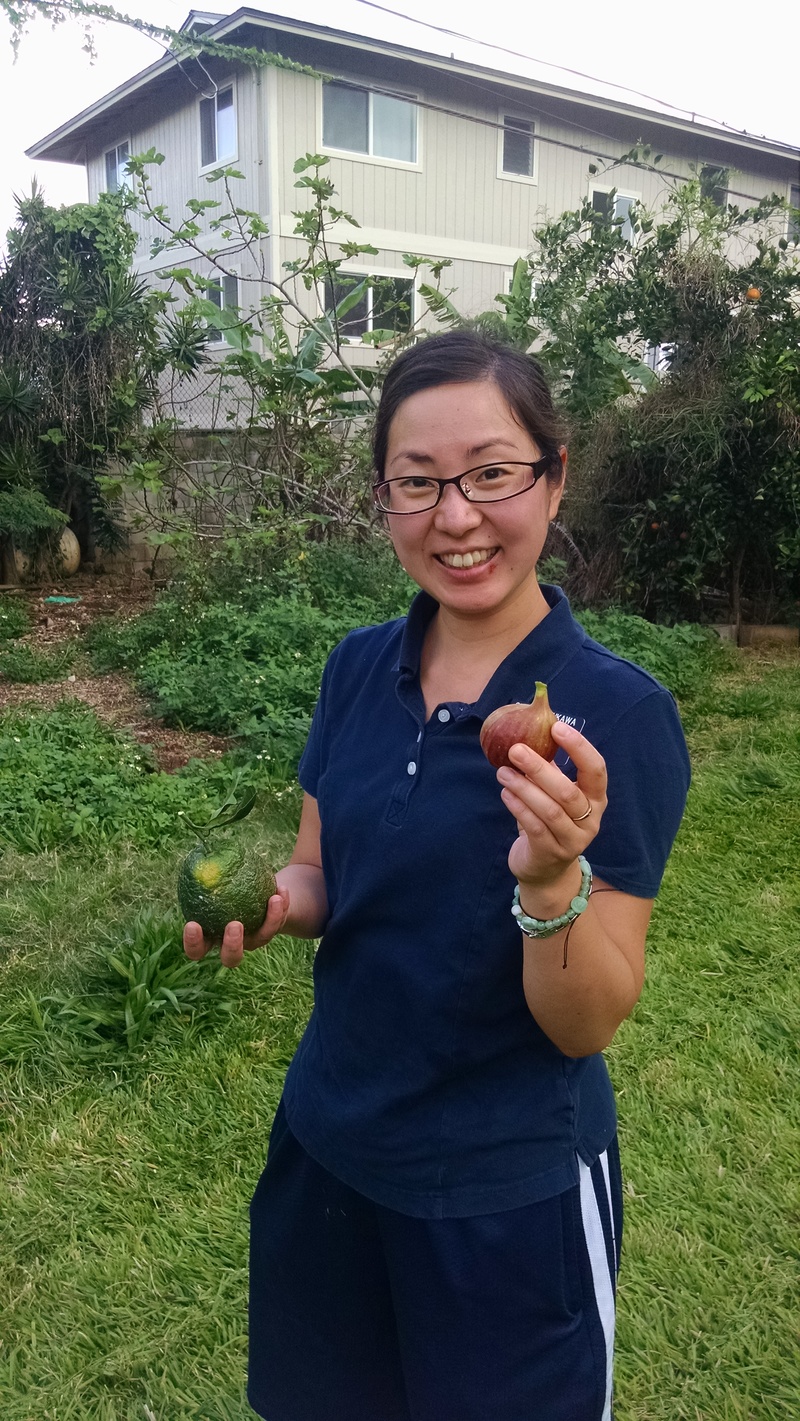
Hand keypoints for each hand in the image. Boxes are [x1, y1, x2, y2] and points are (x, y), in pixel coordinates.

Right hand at [183, 882, 290, 968]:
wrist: (254, 892)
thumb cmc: (225, 886)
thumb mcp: (217, 883)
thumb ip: (209, 874)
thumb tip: (202, 849)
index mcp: (211, 938)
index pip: (197, 949)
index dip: (193, 942)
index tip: (193, 924)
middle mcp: (233, 944)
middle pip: (231, 958)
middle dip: (232, 945)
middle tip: (234, 925)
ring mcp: (255, 940)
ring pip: (262, 938)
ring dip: (269, 920)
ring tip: (273, 900)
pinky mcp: (273, 930)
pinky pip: (279, 921)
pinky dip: (281, 905)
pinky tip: (280, 889)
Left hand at [496, 720, 606, 891]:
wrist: (546, 871)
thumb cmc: (551, 822)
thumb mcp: (555, 796)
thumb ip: (550, 770)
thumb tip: (530, 735)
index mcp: (596, 799)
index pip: (596, 770)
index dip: (579, 747)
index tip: (557, 727)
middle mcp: (590, 820)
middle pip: (567, 792)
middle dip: (540, 768)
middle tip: (515, 750)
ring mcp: (573, 840)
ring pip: (549, 810)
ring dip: (523, 787)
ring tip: (502, 771)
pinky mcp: (551, 853)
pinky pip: (534, 827)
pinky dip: (518, 807)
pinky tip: (505, 793)